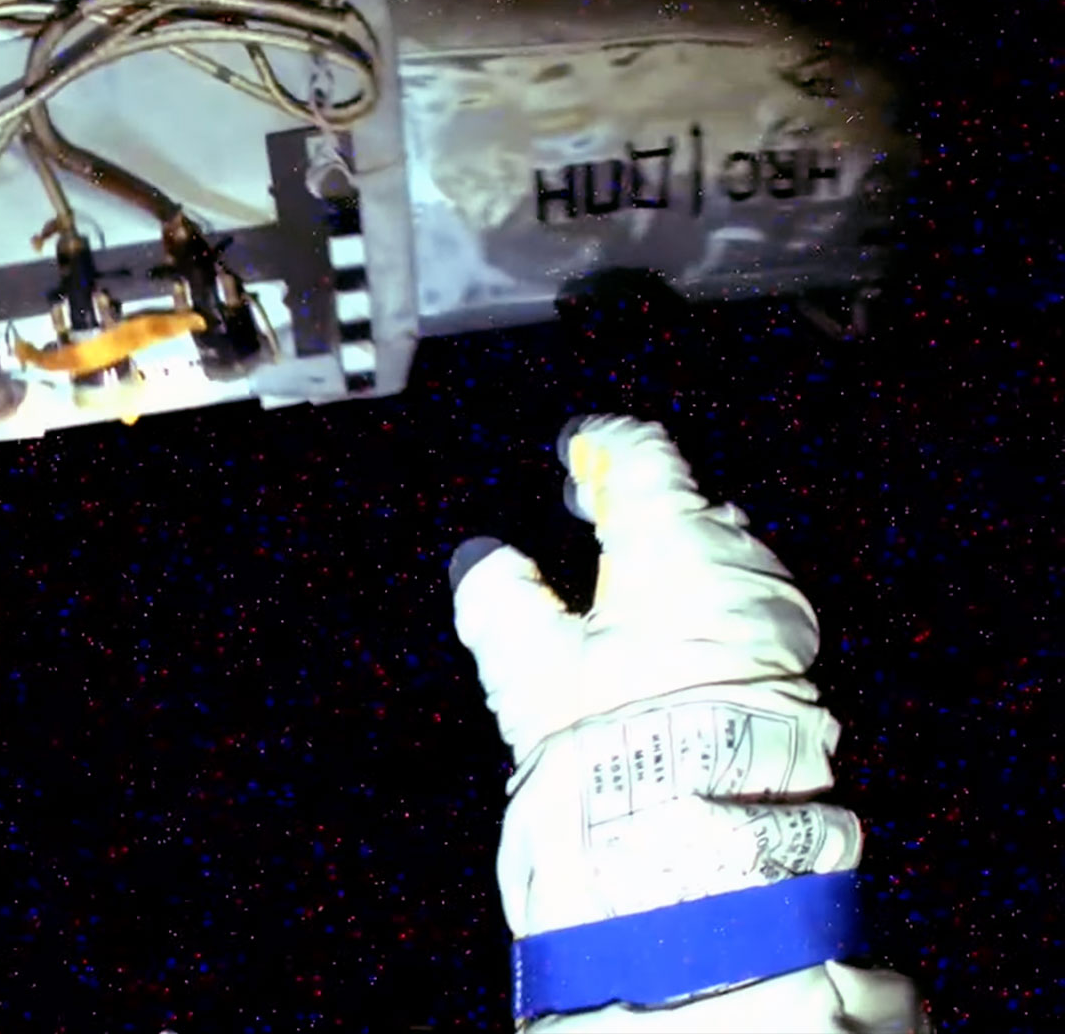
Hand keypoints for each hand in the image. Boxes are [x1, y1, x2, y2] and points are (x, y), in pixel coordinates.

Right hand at [448, 415, 861, 972]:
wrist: (701, 832)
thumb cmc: (614, 736)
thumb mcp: (530, 666)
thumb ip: (501, 600)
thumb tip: (480, 561)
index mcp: (671, 543)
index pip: (642, 457)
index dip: (602, 442)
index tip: (577, 443)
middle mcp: (736, 565)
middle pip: (689, 505)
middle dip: (639, 503)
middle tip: (591, 504)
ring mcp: (774, 616)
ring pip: (724, 558)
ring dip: (678, 558)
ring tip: (632, 582)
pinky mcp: (794, 669)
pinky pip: (747, 611)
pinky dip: (707, 607)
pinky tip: (679, 641)